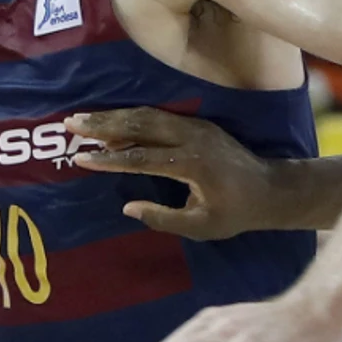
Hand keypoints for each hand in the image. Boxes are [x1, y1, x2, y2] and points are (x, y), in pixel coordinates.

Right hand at [66, 107, 277, 240]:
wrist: (270, 189)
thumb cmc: (235, 213)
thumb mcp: (201, 226)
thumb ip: (163, 219)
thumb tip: (128, 208)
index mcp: (191, 163)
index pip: (141, 158)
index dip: (109, 159)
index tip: (81, 158)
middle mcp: (191, 137)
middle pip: (140, 125)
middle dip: (103, 124)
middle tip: (71, 123)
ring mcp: (195, 126)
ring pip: (148, 115)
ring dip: (114, 116)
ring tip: (83, 119)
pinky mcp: (198, 124)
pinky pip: (159, 116)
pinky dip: (133, 118)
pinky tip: (113, 123)